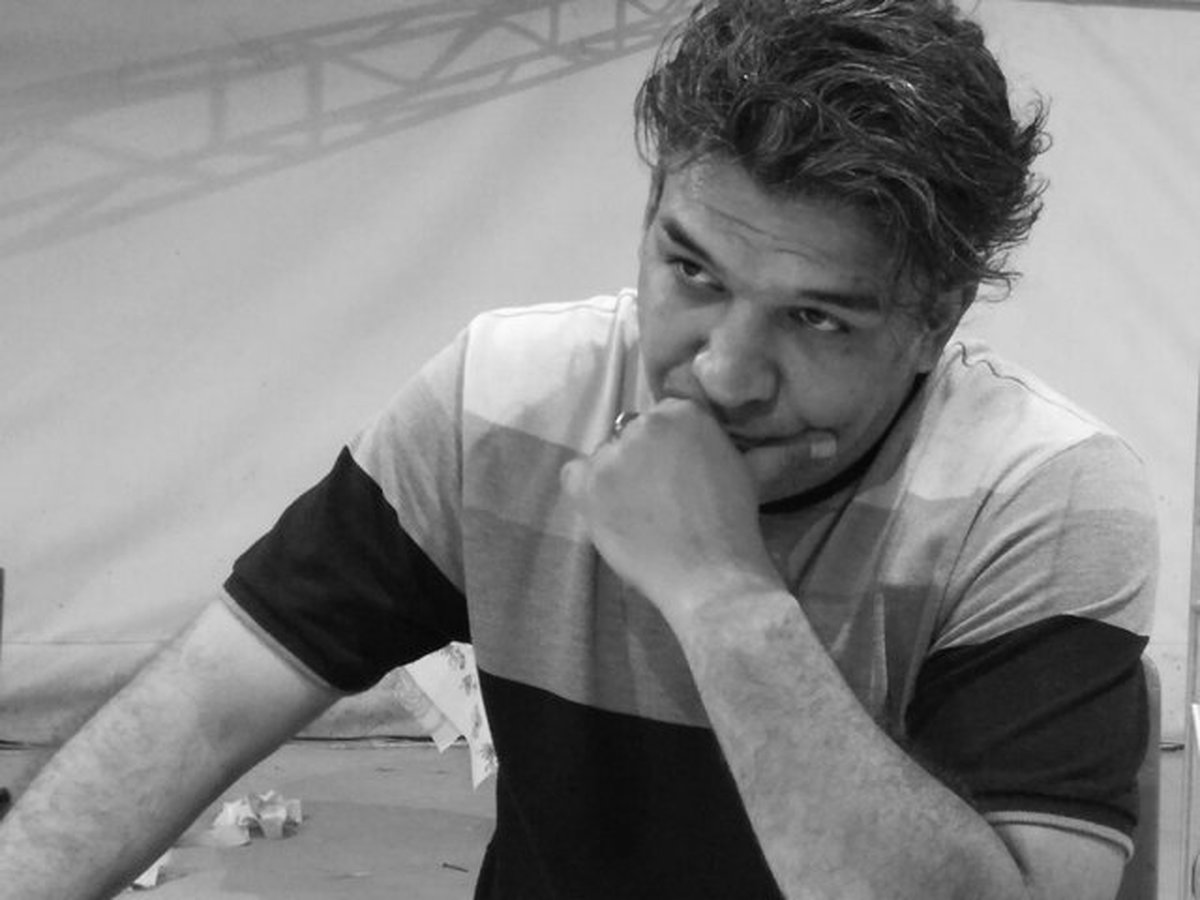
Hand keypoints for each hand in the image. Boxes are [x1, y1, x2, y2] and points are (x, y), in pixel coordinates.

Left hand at [560, 398, 781, 618]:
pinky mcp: (587, 485)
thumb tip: (831, 439)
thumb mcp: (756, 476)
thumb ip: (786, 450)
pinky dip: (586, 492)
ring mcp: (612, 454)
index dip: (668, 448)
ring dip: (616, 478)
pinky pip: (574, 476)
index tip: (680, 477)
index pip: (662, 416)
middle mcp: (645, 424)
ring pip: (604, 455)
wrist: (710, 577)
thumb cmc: (735, 524)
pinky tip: (614, 514)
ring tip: (643, 512)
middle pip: (631, 433)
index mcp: (683, 413)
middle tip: (664, 500)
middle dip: (643, 461)